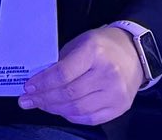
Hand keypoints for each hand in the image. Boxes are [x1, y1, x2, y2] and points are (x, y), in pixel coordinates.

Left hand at [20, 25, 145, 123]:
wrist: (135, 53)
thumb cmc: (102, 46)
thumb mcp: (80, 43)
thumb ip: (61, 62)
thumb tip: (39, 82)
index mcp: (94, 52)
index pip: (63, 73)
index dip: (42, 83)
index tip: (28, 88)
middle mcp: (107, 74)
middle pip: (69, 94)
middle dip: (44, 99)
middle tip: (27, 101)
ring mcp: (115, 93)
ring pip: (78, 109)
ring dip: (55, 109)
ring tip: (42, 105)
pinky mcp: (120, 107)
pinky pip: (91, 118)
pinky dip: (72, 116)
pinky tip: (61, 111)